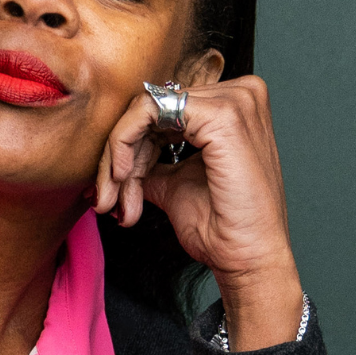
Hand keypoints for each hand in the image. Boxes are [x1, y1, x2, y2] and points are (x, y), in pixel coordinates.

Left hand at [94, 75, 304, 350]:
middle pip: (153, 107)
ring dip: (119, 155)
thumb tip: (119, 160)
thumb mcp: (178, 185)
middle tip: (108, 196)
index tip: (115, 188)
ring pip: (145, 108)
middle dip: (121, 153)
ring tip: (114, 197)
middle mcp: (239, 95)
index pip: (165, 109)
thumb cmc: (225, 228)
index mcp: (234, 107)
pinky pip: (148, 112)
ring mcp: (233, 101)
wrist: (248, 259)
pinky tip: (124, 179)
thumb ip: (153, 164)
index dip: (133, 147)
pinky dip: (124, 144)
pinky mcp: (220, 116)